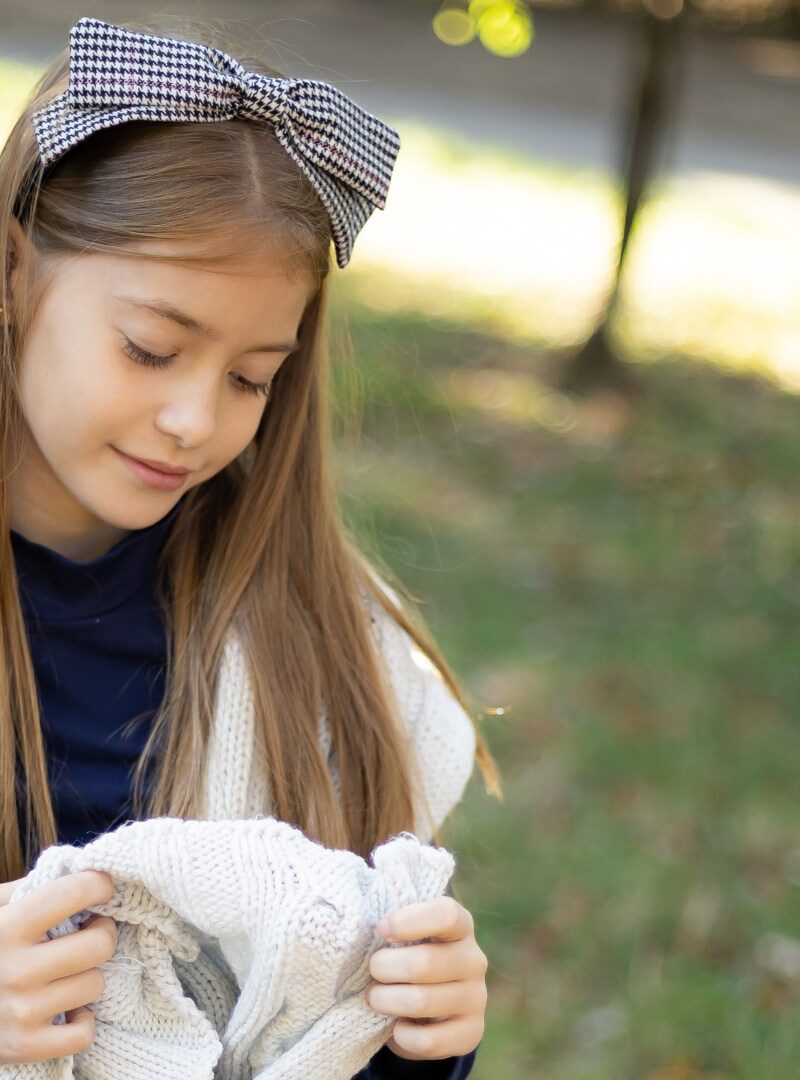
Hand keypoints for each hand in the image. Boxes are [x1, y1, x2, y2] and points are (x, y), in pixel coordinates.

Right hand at [0, 870, 117, 1063]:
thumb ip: (25, 890)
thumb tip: (74, 872)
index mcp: (8, 927)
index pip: (74, 893)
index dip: (99, 885)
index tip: (101, 889)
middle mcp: (16, 969)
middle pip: (99, 944)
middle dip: (101, 933)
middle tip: (89, 931)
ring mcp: (21, 1011)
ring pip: (95, 985)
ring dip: (88, 976)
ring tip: (68, 971)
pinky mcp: (24, 1046)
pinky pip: (83, 1034)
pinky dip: (81, 1022)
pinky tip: (66, 1009)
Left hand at [365, 894, 487, 1061]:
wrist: (429, 1008)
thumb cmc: (409, 956)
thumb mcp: (406, 936)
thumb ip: (395, 928)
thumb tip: (377, 928)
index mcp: (461, 926)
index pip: (445, 915)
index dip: (409, 921)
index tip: (381, 929)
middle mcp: (474, 959)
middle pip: (423, 963)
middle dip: (384, 968)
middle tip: (372, 972)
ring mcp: (476, 997)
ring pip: (422, 1001)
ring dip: (386, 1001)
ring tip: (376, 998)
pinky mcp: (471, 1032)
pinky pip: (428, 1040)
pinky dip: (403, 1036)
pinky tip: (398, 1027)